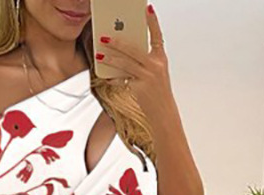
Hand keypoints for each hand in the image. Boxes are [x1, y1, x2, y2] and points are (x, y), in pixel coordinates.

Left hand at [95, 5, 173, 119]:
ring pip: (125, 63)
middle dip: (117, 42)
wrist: (163, 114)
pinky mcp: (140, 88)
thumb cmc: (158, 94)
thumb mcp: (156, 75)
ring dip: (111, 58)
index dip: (153, 22)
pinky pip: (123, 80)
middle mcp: (156, 66)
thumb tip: (125, 54)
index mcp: (161, 59)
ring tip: (100, 55)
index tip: (147, 9)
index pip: (157, 36)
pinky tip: (107, 76)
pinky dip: (114, 78)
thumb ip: (144, 63)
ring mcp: (148, 77)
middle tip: (105, 37)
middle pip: (133, 49)